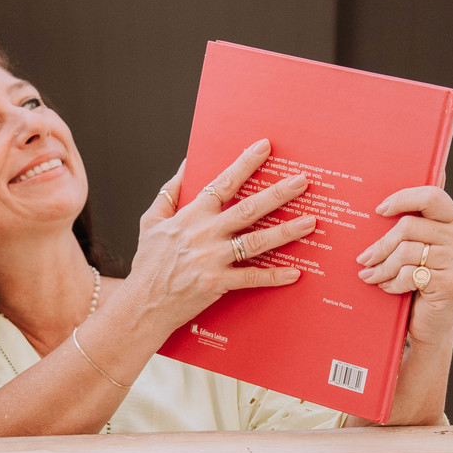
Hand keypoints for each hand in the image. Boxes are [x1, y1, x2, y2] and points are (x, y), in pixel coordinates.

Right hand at [128, 139, 312, 334]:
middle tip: (302, 181)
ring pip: (256, 242)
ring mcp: (212, 260)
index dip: (245, 163)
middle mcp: (204, 234)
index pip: (222, 183)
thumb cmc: (148, 263)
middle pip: (248, 209)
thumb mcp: (150, 221)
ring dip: (286, 231)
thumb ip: (170, 192)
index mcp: (190, 216)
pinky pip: (252, 278)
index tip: (265, 147)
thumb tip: (186, 165)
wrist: (142, 305)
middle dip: (278, 194)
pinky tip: (295, 272)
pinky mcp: (218, 284)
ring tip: (310, 222)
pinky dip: (274, 276)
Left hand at [355, 184, 452, 342]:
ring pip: (406, 252)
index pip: (431, 196)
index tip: (379, 210)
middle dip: (380, 244)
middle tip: (363, 259)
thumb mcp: (420, 247)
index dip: (402, 198)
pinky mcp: (452, 284)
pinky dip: (392, 283)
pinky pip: (410, 274)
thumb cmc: (419, 281)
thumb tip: (430, 174)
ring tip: (370, 275)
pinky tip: (387, 288)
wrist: (431, 326)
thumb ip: (419, 219)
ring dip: (382, 267)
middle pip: (409, 226)